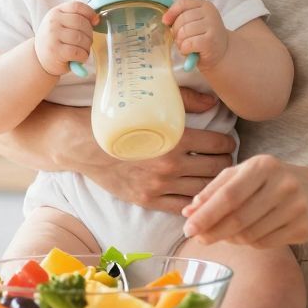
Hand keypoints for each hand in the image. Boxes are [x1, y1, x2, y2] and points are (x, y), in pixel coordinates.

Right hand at [35, 1, 97, 76]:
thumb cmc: (56, 40)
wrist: (39, 59)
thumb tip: (96, 19)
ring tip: (83, 50)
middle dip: (89, 34)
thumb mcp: (61, 24)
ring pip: (80, 38)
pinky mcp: (55, 51)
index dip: (90, 13)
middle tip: (88, 41)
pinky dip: (83, 56)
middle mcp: (53, 22)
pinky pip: (77, 52)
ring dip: (87, 46)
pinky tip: (80, 57)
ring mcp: (53, 36)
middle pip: (81, 22)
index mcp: (56, 12)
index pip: (77, 6)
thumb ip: (76, 18)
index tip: (95, 21)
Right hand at [82, 90, 232, 212]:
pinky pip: (183, 207)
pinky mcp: (148, 200)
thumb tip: (213, 102)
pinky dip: (196, 201)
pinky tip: (198, 193)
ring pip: (204, 189)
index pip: (218, 143)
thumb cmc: (113, 119)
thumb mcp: (147, 101)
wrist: (80, 144)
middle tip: (225, 158)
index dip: (228, 142)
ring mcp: (159, 186)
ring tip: (215, 175)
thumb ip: (184, 99)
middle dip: (225, 162)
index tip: (227, 141)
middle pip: (216, 168)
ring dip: (215, 183)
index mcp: (173, 138)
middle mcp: (169, 165)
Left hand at [163, 0, 228, 68]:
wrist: (223, 51)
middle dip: (176, 31)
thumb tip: (165, 19)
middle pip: (182, 18)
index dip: (171, 12)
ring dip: (180, 42)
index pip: (183, 3)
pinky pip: (188, 43)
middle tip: (180, 39)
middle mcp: (210, 14)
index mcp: (205, 5)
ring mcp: (212, 27)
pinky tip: (189, 50)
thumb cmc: (204, 36)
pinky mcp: (210, 41)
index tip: (166, 21)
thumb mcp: (196, 21)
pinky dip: (184, 49)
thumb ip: (182, 16)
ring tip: (186, 45)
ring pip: (184, 32)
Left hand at [181, 154, 307, 247]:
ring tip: (225, 233)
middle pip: (238, 218)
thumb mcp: (243, 175)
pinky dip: (249, 243)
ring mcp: (296, 207)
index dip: (206, 214)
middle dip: (213, 231)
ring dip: (231, 238)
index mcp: (263, 165)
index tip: (188, 228)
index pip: (228, 195)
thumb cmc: (270, 181)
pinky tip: (247, 235)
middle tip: (199, 238)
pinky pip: (265, 243)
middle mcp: (282, 184)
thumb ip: (214, 190)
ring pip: (250, 234)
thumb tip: (188, 211)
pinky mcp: (304, 228)